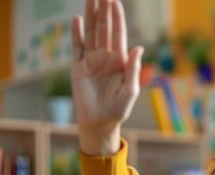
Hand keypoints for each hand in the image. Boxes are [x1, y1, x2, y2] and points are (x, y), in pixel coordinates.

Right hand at [71, 0, 143, 154]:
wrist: (100, 123)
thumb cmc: (118, 109)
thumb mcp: (131, 90)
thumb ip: (134, 68)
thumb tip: (138, 48)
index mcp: (120, 61)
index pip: (118, 34)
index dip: (117, 17)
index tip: (115, 1)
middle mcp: (105, 57)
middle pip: (104, 29)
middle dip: (103, 11)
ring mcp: (91, 61)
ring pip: (90, 34)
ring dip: (90, 16)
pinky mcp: (78, 68)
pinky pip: (77, 47)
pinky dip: (76, 34)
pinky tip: (77, 20)